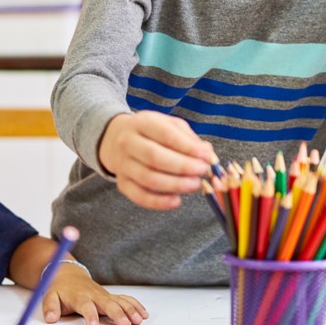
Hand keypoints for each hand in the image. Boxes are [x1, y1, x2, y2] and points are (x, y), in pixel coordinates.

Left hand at [42, 263, 148, 324]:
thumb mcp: (49, 296)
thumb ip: (50, 307)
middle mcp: (94, 295)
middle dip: (117, 314)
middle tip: (125, 324)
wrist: (68, 273)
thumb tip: (50, 318)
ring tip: (138, 320)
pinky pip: (125, 299)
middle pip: (108, 304)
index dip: (90, 314)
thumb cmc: (59, 288)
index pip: (85, 305)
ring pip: (120, 301)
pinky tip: (143, 313)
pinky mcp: (110, 296)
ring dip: (130, 310)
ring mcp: (104, 295)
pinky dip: (135, 305)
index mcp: (79, 296)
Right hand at [97, 111, 215, 209]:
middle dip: (183, 167)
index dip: (188, 147)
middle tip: (202, 171)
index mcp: (142, 123)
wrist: (117, 139)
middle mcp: (128, 142)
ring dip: (175, 185)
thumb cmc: (151, 133)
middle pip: (155, 157)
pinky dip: (159, 202)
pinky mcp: (122, 183)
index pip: (166, 135)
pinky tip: (176, 201)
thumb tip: (208, 154)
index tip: (206, 156)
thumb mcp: (170, 126)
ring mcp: (123, 164)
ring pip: (149, 178)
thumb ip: (189, 139)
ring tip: (194, 185)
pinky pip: (139, 196)